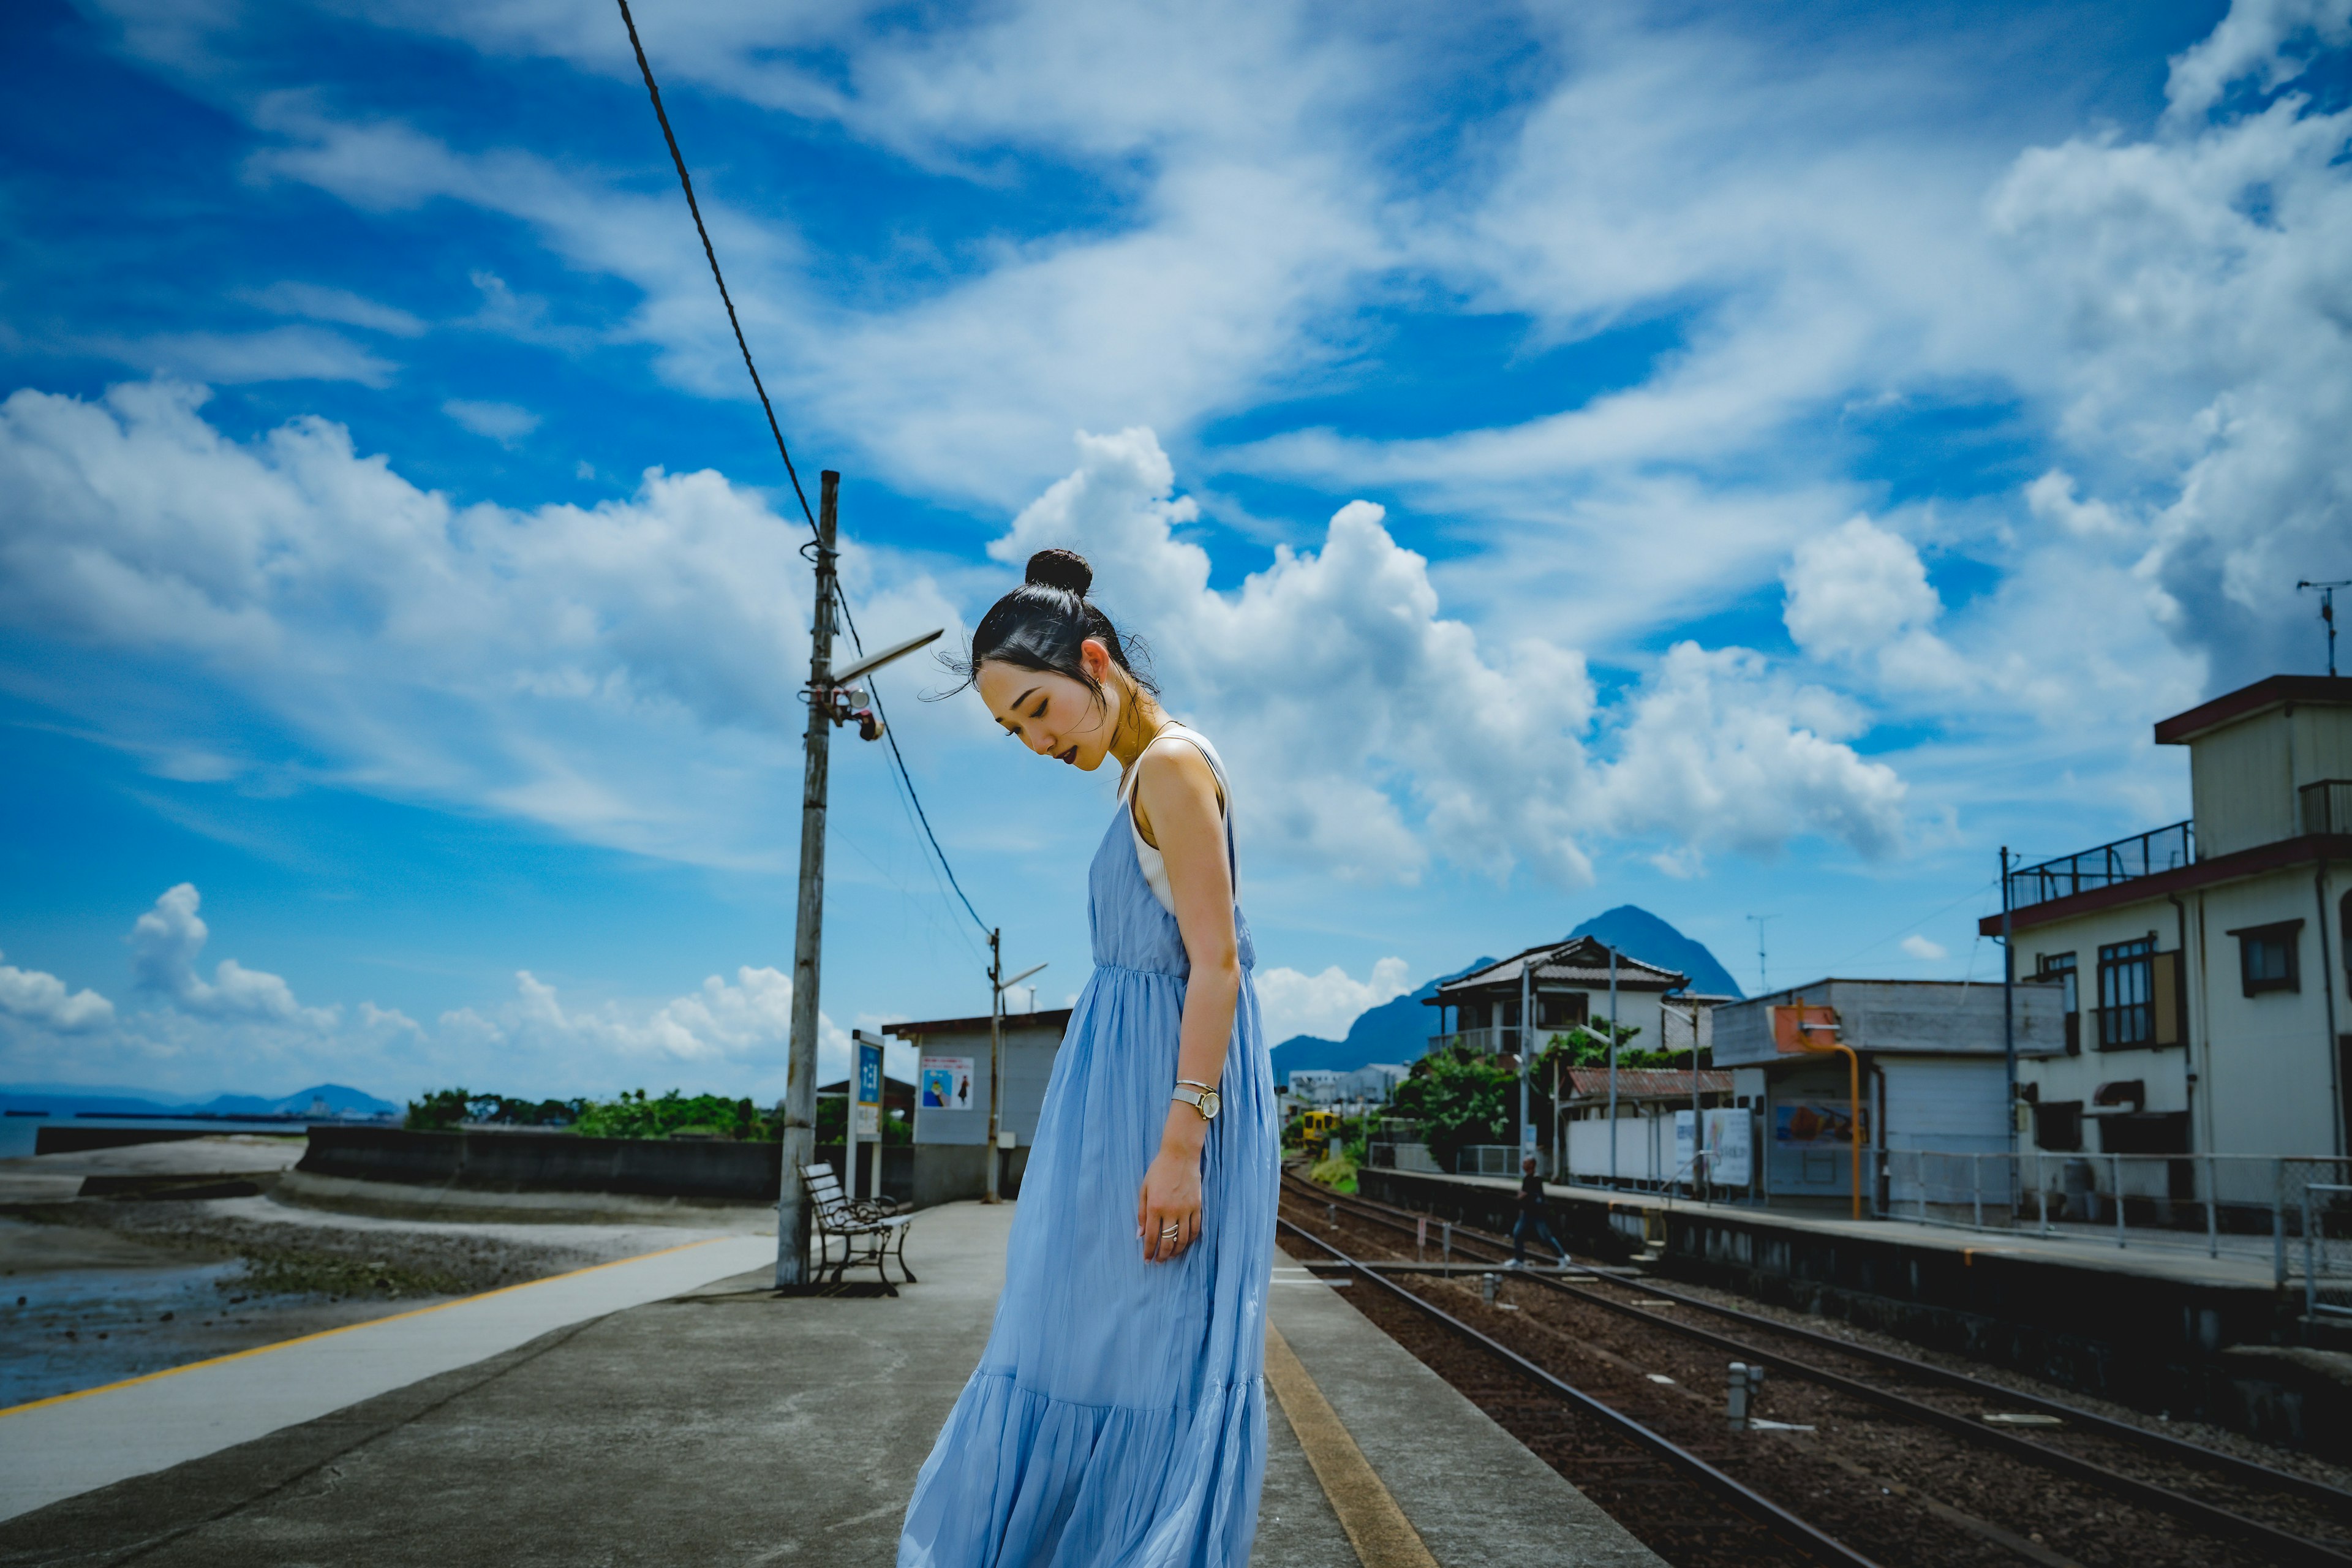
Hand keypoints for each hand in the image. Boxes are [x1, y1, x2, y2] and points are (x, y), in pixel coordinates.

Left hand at [1136, 1144, 1202, 1262]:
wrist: (1180, 1156)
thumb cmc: (1158, 1171)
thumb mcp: (1144, 1189)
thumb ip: (1141, 1213)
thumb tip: (1139, 1235)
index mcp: (1155, 1207)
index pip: (1151, 1237)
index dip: (1149, 1251)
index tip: (1147, 1260)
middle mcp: (1171, 1211)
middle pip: (1167, 1242)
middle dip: (1162, 1255)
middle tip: (1159, 1261)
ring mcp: (1186, 1209)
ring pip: (1183, 1239)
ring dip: (1176, 1251)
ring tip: (1171, 1256)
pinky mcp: (1197, 1206)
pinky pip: (1195, 1229)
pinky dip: (1190, 1240)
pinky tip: (1184, 1244)